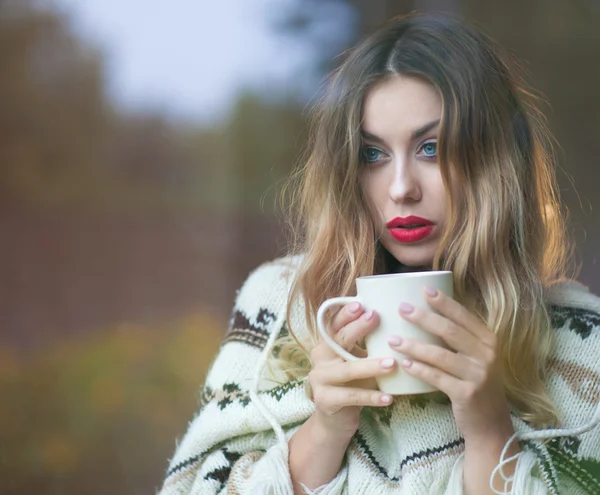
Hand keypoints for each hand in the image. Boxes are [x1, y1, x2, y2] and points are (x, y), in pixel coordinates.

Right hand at [308, 302, 395, 435]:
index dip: (345, 314)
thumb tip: (400, 324)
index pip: (333, 324)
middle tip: (376, 317)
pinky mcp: (325, 400)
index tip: (361, 304)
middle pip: (338, 340)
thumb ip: (367, 345)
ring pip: (347, 370)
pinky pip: (351, 396)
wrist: (335, 420)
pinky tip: (389, 397)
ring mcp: (319, 379)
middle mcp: (319, 358)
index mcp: (326, 344)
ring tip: (392, 363)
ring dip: (370, 366)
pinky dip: (371, 397)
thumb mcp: (356, 361)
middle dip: (357, 328)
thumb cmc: (352, 384)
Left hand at [388, 287, 513, 441]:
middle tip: (402, 308)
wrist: (490, 423)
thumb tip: (426, 313)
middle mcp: (486, 355)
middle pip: (450, 331)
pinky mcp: (466, 394)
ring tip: (393, 339)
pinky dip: (419, 369)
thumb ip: (459, 338)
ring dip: (414, 345)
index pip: (463, 315)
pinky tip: (404, 363)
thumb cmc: (476, 383)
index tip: (424, 289)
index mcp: (488, 340)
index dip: (443, 302)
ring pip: (440, 354)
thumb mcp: (476, 357)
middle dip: (424, 318)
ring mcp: (478, 375)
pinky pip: (437, 378)